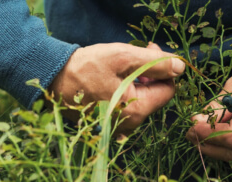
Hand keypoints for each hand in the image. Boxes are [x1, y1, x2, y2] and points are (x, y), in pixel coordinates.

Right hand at [48, 42, 184, 134]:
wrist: (52, 79)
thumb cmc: (86, 68)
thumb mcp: (123, 58)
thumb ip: (155, 62)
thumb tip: (180, 68)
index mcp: (136, 111)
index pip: (168, 90)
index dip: (164, 68)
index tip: (150, 50)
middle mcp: (129, 124)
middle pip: (155, 95)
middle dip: (151, 73)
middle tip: (136, 53)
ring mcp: (118, 126)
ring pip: (141, 99)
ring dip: (138, 80)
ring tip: (121, 65)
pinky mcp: (108, 123)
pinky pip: (127, 104)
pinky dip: (126, 89)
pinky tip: (113, 78)